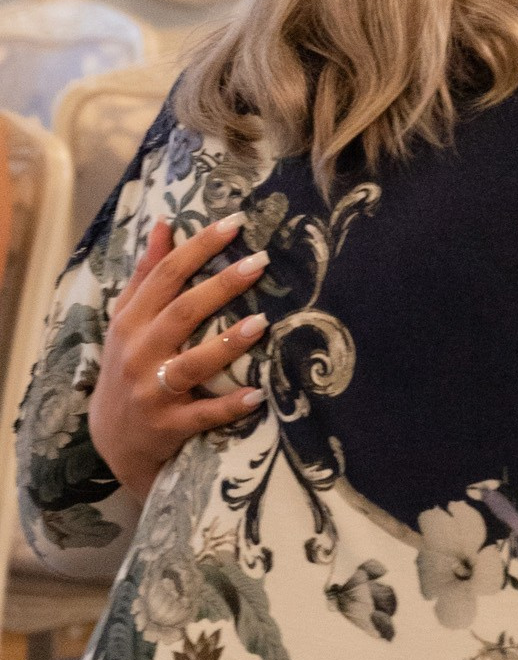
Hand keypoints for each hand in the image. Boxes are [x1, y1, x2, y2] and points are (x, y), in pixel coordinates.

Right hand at [87, 215, 269, 504]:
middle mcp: (138, 353)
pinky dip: (228, 406)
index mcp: (130, 322)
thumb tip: (165, 223)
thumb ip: (147, 273)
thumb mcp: (128, 319)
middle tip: (260, 261)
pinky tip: (258, 394)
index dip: (198, 247)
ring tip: (263, 321)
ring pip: (191, 364)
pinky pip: (202, 415)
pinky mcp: (167, 426)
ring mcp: (152, 391)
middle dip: (221, 286)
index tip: (233, 222)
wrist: (113, 437)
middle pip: (182, 313)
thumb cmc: (129, 365)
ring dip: (227, 344)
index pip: (164, 276)